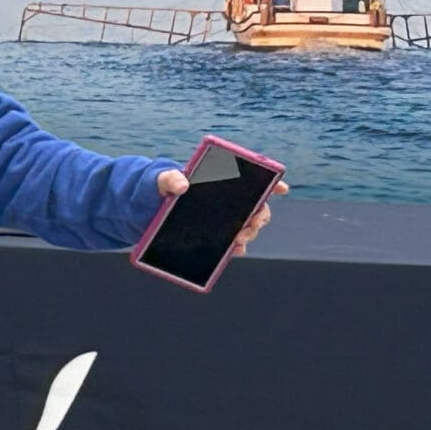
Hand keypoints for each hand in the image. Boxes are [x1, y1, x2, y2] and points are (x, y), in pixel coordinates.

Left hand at [156, 168, 287, 258]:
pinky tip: (233, 250)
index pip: (253, 181)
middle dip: (260, 215)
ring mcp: (223, 220)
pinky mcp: (215, 236)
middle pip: (257, 208)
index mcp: (221, 182)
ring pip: (248, 227)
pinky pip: (232, 244)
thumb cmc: (160, 187)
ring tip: (239, 238)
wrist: (149, 208)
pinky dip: (236, 248)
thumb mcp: (161, 180)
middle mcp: (228, 201)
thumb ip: (169, 179)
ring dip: (249, 233)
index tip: (282, 188)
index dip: (272, 184)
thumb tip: (182, 184)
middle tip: (252, 222)